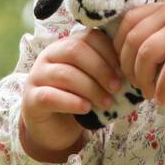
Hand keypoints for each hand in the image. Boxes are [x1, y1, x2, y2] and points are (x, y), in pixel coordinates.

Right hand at [21, 27, 123, 155]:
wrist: (54, 127)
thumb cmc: (78, 98)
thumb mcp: (93, 80)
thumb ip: (106, 70)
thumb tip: (133, 68)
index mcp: (66, 46)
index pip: (88, 37)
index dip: (108, 52)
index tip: (124, 71)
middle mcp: (49, 56)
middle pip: (75, 50)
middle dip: (100, 69)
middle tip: (117, 87)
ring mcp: (37, 77)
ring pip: (64, 74)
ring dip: (90, 88)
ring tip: (107, 103)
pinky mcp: (31, 99)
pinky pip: (50, 96)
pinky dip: (71, 101)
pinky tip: (86, 109)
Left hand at [112, 0, 164, 105]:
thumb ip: (162, 28)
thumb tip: (137, 56)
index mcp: (163, 7)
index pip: (127, 22)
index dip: (119, 46)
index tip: (123, 65)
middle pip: (133, 40)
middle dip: (128, 67)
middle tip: (135, 84)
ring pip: (147, 54)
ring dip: (142, 79)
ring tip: (149, 93)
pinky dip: (162, 88)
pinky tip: (163, 99)